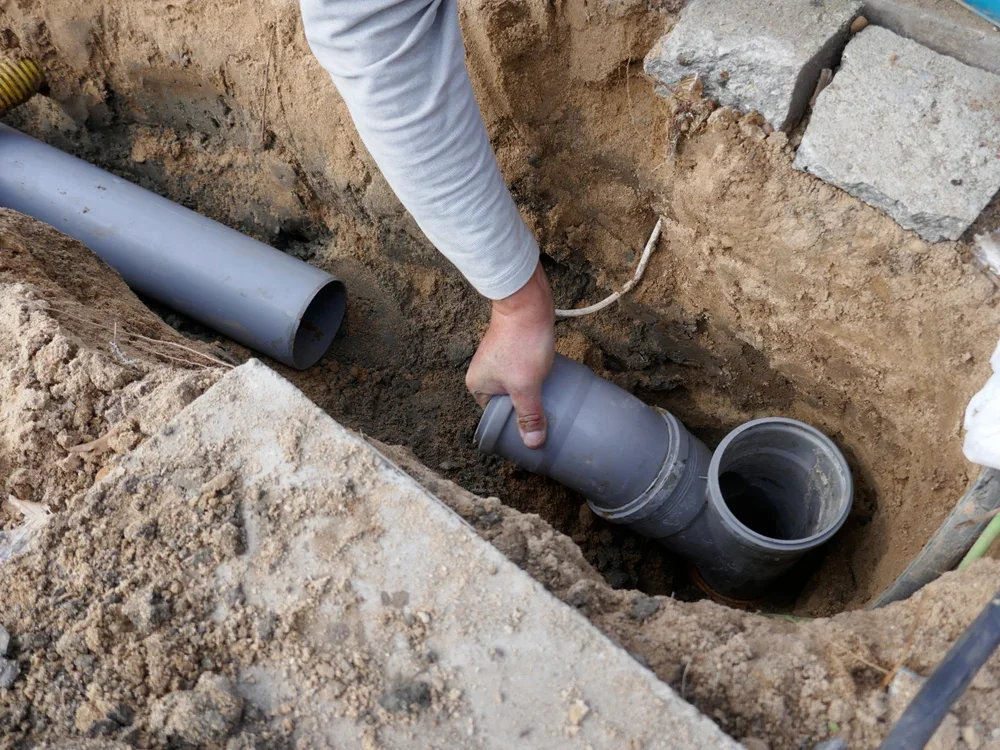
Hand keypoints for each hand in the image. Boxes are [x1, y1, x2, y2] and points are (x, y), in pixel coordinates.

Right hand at [466, 262, 554, 448]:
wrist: (527, 302)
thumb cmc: (522, 343)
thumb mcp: (526, 385)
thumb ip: (529, 414)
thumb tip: (533, 444)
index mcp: (477, 386)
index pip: (496, 417)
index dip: (514, 426)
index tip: (535, 432)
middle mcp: (484, 373)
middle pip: (508, 403)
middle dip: (526, 410)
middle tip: (547, 419)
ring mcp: (499, 360)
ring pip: (518, 387)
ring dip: (534, 394)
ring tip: (553, 403)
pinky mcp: (514, 349)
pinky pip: (525, 373)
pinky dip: (537, 380)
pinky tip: (552, 384)